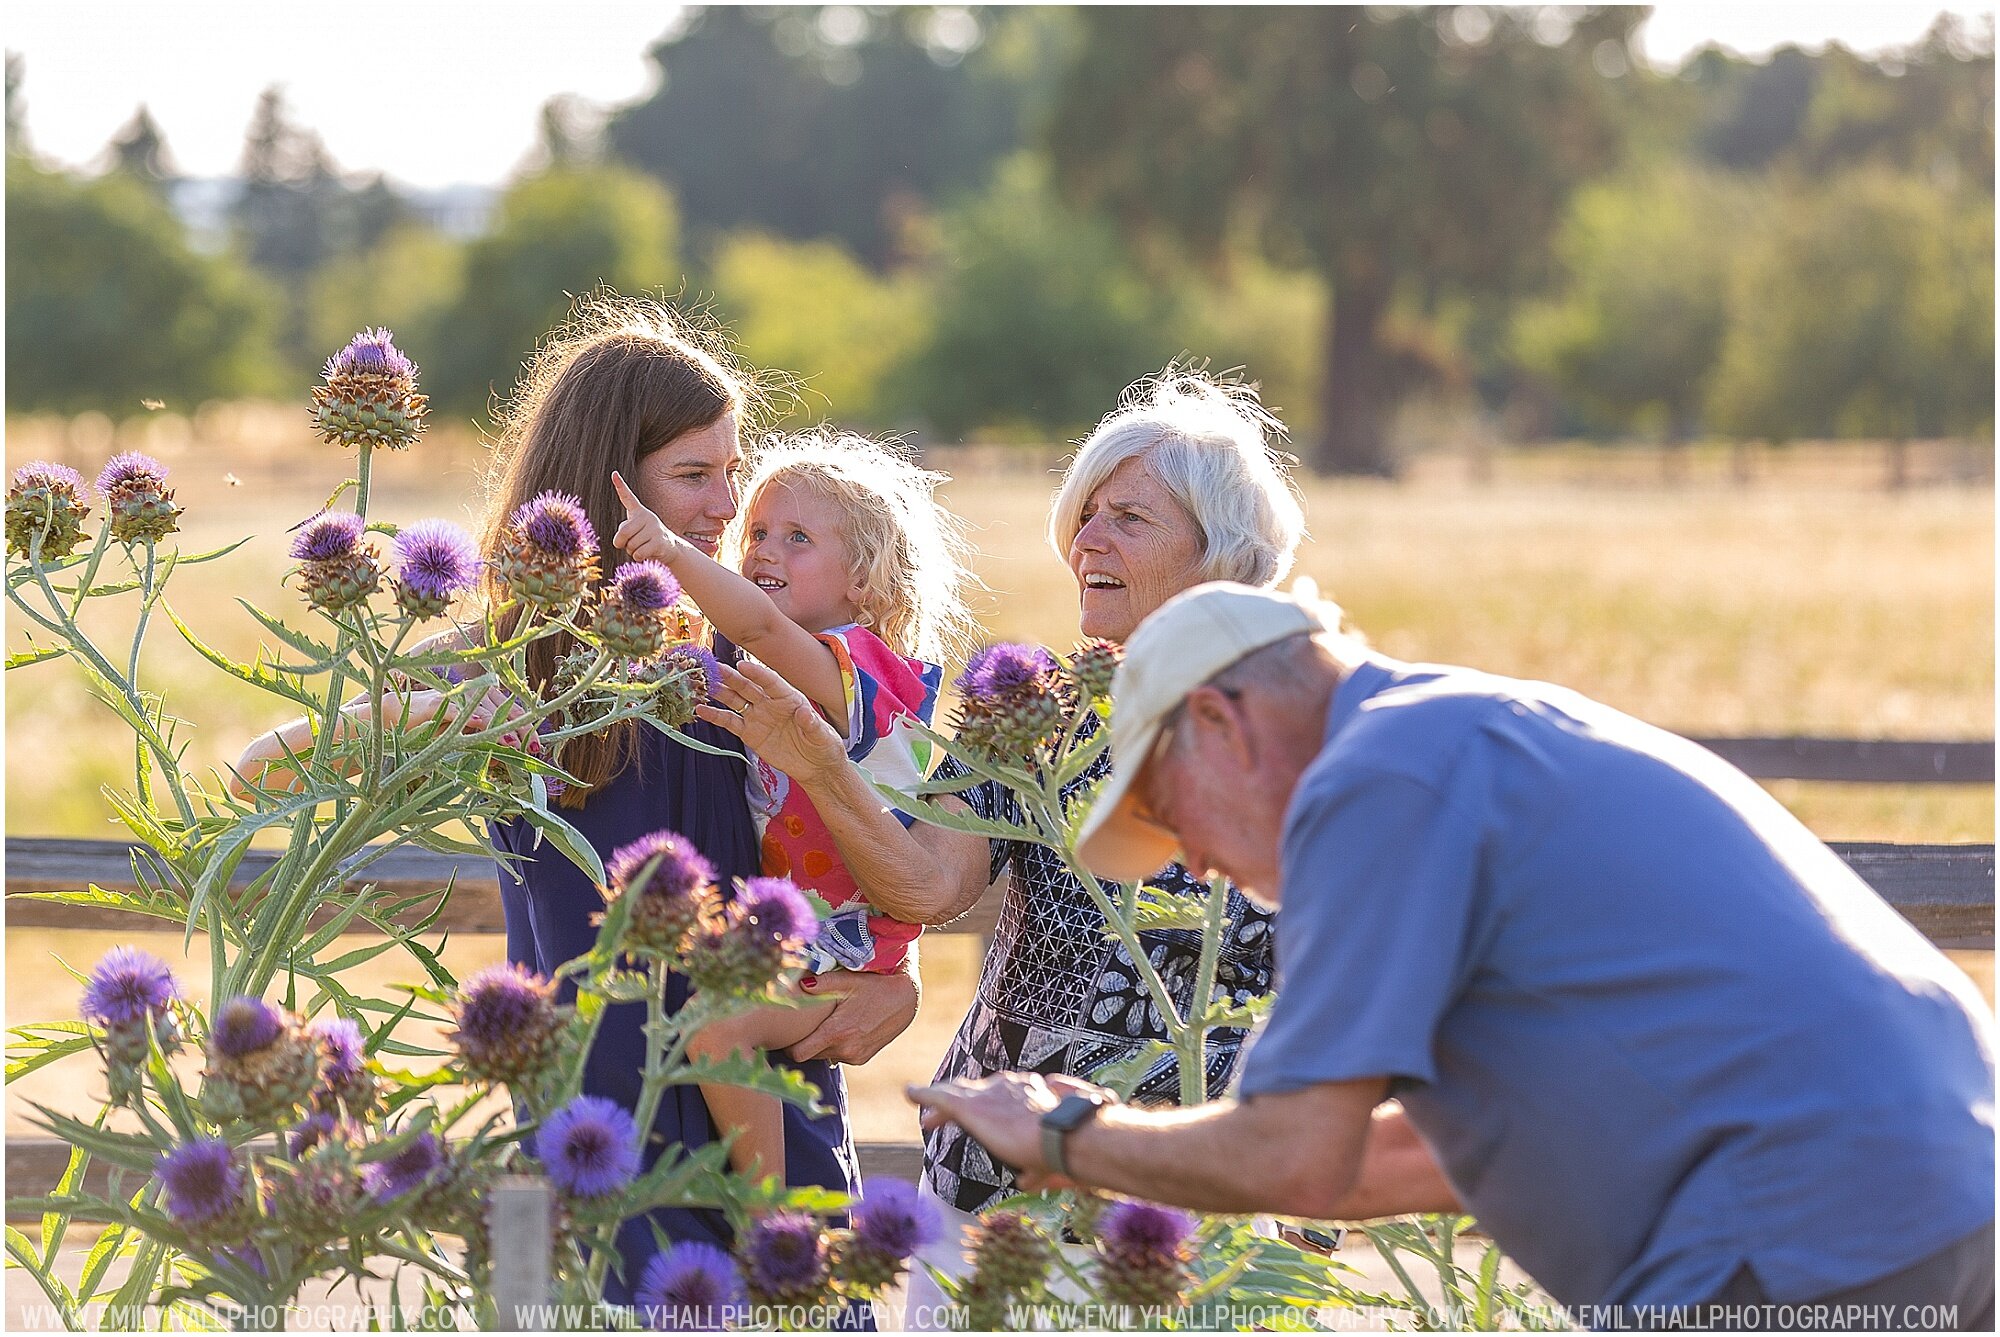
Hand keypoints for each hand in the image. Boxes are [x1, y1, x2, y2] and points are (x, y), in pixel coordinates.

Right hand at [385, 682, 536, 749]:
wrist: (393, 718)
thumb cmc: (428, 730)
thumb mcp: (460, 740)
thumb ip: (482, 745)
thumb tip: (506, 758)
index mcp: (478, 702)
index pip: (509, 710)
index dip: (525, 726)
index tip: (538, 745)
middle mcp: (469, 695)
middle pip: (503, 708)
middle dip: (520, 727)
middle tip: (534, 747)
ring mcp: (453, 698)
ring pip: (484, 707)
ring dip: (500, 725)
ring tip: (513, 742)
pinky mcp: (434, 703)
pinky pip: (456, 708)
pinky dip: (470, 715)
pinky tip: (481, 724)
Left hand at [610, 471, 686, 565]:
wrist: (670, 548)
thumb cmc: (645, 539)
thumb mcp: (634, 532)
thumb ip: (624, 532)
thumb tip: (621, 540)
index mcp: (638, 512)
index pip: (628, 497)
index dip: (620, 486)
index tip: (614, 473)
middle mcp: (647, 517)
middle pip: (623, 533)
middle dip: (621, 543)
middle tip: (627, 544)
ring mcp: (654, 529)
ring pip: (631, 545)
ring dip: (632, 551)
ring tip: (642, 547)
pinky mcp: (659, 542)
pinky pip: (638, 553)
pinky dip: (638, 557)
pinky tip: (647, 553)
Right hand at [696, 661, 848, 782]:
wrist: (815, 767)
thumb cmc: (823, 746)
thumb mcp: (822, 735)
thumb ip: (812, 724)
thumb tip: (805, 713)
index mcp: (789, 698)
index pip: (771, 681)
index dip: (757, 673)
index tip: (741, 665)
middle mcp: (771, 703)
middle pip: (748, 687)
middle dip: (731, 677)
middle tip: (714, 668)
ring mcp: (758, 717)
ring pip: (736, 700)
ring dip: (720, 692)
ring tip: (702, 685)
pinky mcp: (749, 733)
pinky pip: (730, 721)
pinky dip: (715, 716)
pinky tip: (701, 710)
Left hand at [786, 967, 918, 1064]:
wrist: (907, 999)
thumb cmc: (876, 985)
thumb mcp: (849, 980)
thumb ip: (821, 983)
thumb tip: (798, 982)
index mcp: (837, 1032)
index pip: (799, 1054)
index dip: (789, 1045)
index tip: (785, 1034)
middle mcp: (845, 1049)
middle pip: (810, 1055)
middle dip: (804, 1042)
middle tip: (802, 1025)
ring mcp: (855, 1056)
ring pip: (824, 1056)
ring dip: (821, 1044)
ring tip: (824, 1024)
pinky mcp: (863, 1058)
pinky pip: (839, 1055)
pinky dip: (836, 1045)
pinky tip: (841, 1028)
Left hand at [908, 1072, 1110, 1191]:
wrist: (1061, 1136)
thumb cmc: (1061, 1149)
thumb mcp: (1045, 1160)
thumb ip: (1033, 1170)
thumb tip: (1025, 1182)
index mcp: (1027, 1093)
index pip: (1000, 1096)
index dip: (987, 1109)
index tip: (982, 1120)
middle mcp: (1006, 1086)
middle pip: (975, 1091)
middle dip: (961, 1103)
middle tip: (943, 1118)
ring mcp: (987, 1094)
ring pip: (956, 1093)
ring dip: (940, 1105)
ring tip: (927, 1120)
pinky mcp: (971, 1105)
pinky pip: (939, 1095)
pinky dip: (923, 1093)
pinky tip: (910, 1093)